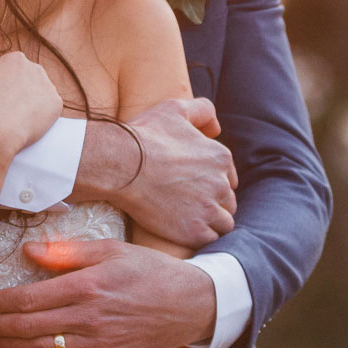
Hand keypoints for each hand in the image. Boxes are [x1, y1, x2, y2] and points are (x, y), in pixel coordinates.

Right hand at [0, 50, 62, 154]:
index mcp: (15, 59)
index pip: (9, 70)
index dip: (0, 85)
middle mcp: (35, 68)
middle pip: (27, 80)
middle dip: (18, 91)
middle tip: (5, 109)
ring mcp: (48, 86)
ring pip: (39, 94)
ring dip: (30, 103)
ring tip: (16, 119)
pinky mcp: (56, 105)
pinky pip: (49, 110)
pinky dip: (40, 117)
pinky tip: (27, 124)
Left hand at [0, 239, 215, 347]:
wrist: (189, 304)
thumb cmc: (147, 271)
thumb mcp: (110, 250)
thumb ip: (67, 253)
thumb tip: (28, 252)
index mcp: (86, 286)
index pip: (27, 298)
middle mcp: (88, 318)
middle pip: (26, 326)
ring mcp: (98, 344)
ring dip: (7, 347)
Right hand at [85, 98, 236, 246]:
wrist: (120, 165)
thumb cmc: (145, 135)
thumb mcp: (175, 109)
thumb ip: (202, 111)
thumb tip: (216, 128)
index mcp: (220, 157)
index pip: (228, 177)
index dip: (212, 182)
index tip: (194, 186)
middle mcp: (221, 184)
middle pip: (227, 200)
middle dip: (213, 202)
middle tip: (189, 202)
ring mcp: (209, 209)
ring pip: (224, 222)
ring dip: (211, 221)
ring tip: (189, 218)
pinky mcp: (194, 231)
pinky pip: (210, 238)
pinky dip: (200, 235)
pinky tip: (184, 228)